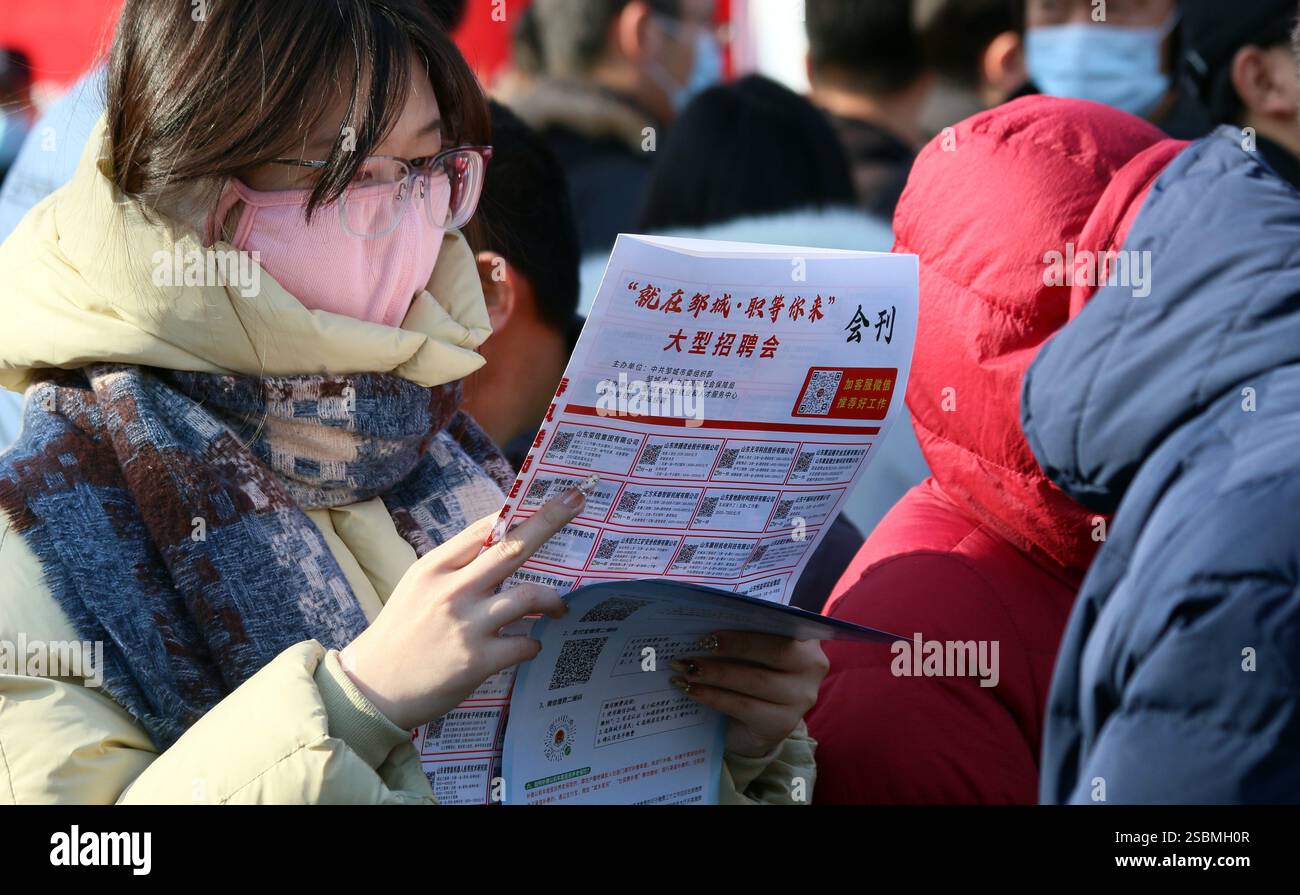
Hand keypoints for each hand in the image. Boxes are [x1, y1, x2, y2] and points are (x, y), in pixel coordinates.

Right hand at [338, 487, 587, 729]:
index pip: (485, 528)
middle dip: (549, 521)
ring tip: (559, 608)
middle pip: (512, 547)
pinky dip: (533, 643)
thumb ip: (456, 567)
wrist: (373, 688)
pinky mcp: (477, 661)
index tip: (550, 496)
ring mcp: (467, 625)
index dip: (520, 509)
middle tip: (576, 502)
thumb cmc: (401, 633)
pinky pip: (525, 643)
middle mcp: (453, 590)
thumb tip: (502, 544)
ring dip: (553, 600)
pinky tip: (528, 645)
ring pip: (529, 596)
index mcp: (436, 567)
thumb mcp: (418, 586)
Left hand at [670, 631, 828, 758]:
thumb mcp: (749, 649)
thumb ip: (740, 628)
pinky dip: (714, 697)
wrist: (753, 725)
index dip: (754, 617)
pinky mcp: (783, 723)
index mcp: (806, 636)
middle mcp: (812, 665)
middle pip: (774, 650)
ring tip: (686, 669)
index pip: (784, 620)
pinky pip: (745, 706)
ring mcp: (801, 697)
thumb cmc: (749, 672)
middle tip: (697, 644)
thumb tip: (706, 614)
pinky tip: (691, 691)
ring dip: (716, 673)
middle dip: (732, 646)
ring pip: (756, 680)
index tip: (724, 616)